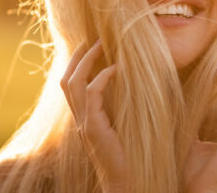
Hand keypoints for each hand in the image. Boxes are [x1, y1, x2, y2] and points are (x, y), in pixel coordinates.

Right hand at [60, 40, 129, 192]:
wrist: (129, 183)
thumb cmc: (135, 154)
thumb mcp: (130, 123)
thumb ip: (130, 104)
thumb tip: (149, 81)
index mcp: (87, 116)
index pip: (73, 83)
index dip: (80, 62)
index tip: (94, 44)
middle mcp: (81, 118)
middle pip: (67, 78)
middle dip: (79, 55)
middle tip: (94, 37)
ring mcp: (84, 124)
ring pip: (73, 83)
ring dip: (87, 60)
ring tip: (102, 44)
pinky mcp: (93, 129)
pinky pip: (91, 95)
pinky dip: (102, 77)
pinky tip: (116, 68)